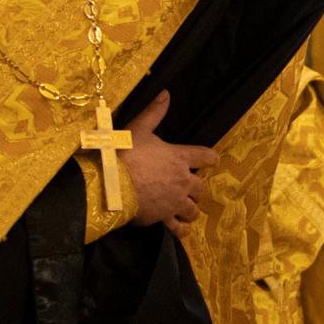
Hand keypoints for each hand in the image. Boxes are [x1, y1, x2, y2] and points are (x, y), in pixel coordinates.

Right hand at [122, 92, 217, 236]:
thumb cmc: (125, 154)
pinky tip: (180, 230)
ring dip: (192, 209)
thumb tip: (166, 93)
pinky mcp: (163, 219)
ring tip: (189, 209)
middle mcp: (182, 181)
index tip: (212, 159)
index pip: (204, 156)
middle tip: (193, 187)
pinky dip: (180, 230)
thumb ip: (154, 112)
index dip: (210, 157)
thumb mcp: (138, 128)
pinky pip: (177, 228)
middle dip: (199, 187)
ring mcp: (174, 202)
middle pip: (201, 187)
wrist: (111, 185)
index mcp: (179, 157)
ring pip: (193, 209)